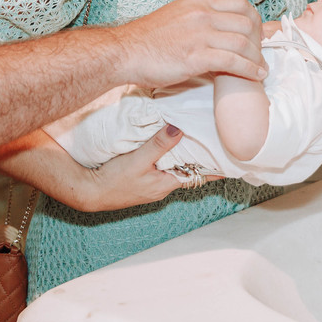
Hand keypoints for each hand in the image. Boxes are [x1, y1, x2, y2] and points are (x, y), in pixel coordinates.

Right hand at [80, 124, 222, 210]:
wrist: (89, 192)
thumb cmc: (114, 181)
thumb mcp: (138, 160)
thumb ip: (158, 145)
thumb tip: (179, 129)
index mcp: (167, 184)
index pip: (200, 176)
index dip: (216, 168)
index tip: (233, 160)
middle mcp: (163, 186)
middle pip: (189, 170)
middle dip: (202, 158)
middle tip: (216, 141)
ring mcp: (152, 183)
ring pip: (176, 167)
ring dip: (185, 155)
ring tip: (196, 138)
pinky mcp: (142, 179)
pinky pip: (162, 166)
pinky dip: (169, 155)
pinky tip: (167, 144)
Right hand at [109, 0, 265, 89]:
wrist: (123, 53)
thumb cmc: (147, 40)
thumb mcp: (177, 16)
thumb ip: (199, 18)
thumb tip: (218, 27)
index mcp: (198, 2)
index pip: (240, 3)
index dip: (255, 20)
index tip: (258, 34)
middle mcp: (202, 14)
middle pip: (247, 22)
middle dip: (260, 40)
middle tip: (261, 54)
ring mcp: (200, 34)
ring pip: (244, 43)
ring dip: (258, 58)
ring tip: (262, 69)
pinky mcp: (197, 56)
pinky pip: (233, 62)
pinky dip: (250, 70)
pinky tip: (256, 76)